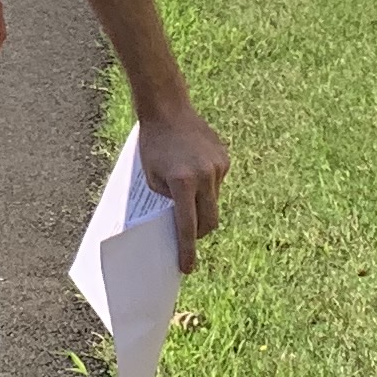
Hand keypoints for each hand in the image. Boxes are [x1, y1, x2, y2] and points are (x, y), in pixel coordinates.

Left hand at [139, 102, 229, 269]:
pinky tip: (192, 171)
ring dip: (202, 205)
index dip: (187, 250)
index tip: (187, 267)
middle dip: (200, 234)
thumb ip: (168, 201)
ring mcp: (218, 167)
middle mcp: (204, 176)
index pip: (187, 227)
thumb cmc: (152, 144)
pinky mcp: (224, 158)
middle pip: (210, 221)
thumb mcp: (151, 178)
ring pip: (214, 202)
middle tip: (188, 238)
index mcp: (182, 182)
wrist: (167, 108)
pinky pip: (216, 183)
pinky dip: (205, 185)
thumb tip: (179, 223)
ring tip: (185, 194)